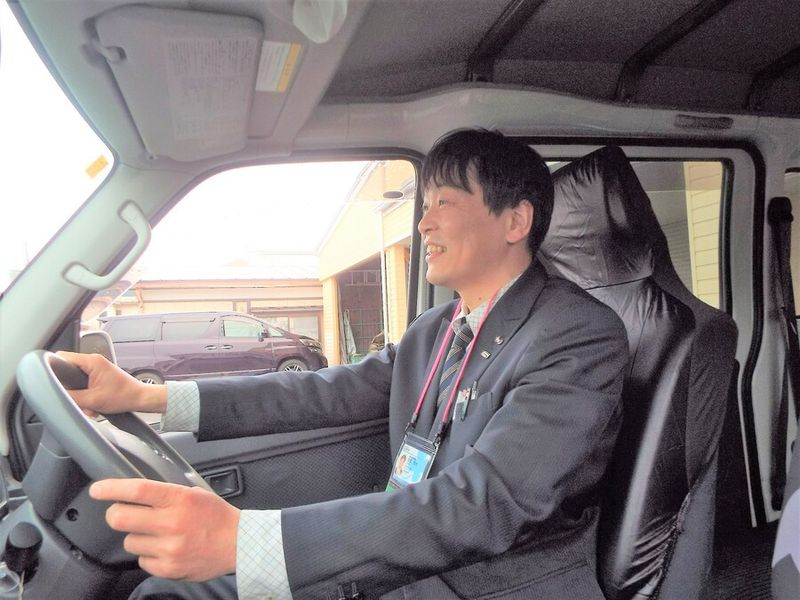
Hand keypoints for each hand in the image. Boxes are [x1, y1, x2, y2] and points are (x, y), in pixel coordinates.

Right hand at [56, 351, 166, 415]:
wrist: (139, 399)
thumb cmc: (124, 396)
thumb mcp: (93, 400)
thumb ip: (71, 396)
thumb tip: (57, 395)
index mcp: (92, 361)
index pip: (62, 357)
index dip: (54, 370)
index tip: (52, 383)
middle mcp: (93, 361)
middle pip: (67, 371)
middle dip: (70, 389)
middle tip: (77, 400)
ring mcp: (96, 368)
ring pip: (75, 381)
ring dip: (79, 396)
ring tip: (89, 406)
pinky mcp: (98, 376)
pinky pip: (84, 385)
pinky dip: (85, 396)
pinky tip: (92, 406)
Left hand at [90, 479, 239, 580]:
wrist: (238, 543)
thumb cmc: (215, 516)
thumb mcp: (193, 493)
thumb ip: (165, 493)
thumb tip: (133, 492)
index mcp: (179, 498)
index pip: (136, 490)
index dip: (111, 488)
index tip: (97, 489)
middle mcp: (172, 522)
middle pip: (120, 518)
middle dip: (115, 515)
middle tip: (120, 513)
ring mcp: (169, 547)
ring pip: (129, 541)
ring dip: (137, 537)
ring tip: (156, 534)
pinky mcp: (168, 568)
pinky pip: (141, 560)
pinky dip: (149, 555)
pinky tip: (165, 548)